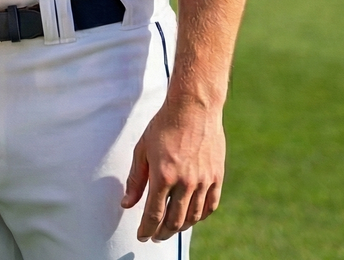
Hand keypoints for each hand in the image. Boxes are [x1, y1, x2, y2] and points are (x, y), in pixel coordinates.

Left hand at [121, 97, 224, 240]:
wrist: (193, 108)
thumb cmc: (163, 126)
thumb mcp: (142, 149)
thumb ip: (135, 179)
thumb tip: (126, 204)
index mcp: (163, 174)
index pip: (153, 214)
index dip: (146, 229)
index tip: (142, 236)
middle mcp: (185, 181)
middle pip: (174, 221)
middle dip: (162, 232)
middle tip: (155, 236)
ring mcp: (203, 181)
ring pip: (192, 217)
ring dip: (180, 228)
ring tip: (170, 229)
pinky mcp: (216, 177)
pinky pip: (209, 206)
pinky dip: (199, 216)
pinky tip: (190, 217)